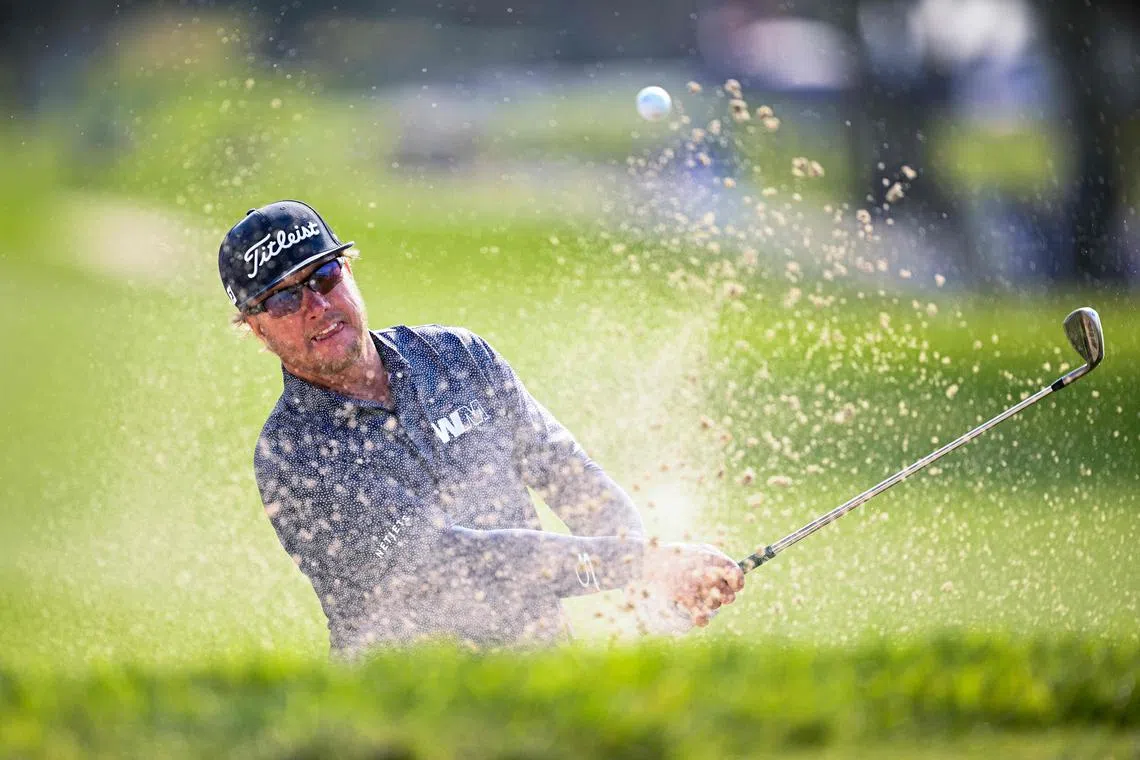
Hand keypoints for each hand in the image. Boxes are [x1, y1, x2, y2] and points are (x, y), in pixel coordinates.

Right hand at [628, 542, 744, 634]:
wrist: (652, 560)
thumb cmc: (680, 556)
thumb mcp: (703, 551)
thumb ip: (721, 563)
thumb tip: (737, 579)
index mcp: (716, 559)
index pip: (737, 577)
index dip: (736, 584)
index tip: (732, 586)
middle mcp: (709, 572)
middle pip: (729, 596)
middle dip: (723, 597)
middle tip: (713, 593)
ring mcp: (698, 585)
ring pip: (715, 606)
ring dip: (710, 604)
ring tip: (699, 597)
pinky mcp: (685, 597)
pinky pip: (702, 617)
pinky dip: (702, 619)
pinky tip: (699, 616)